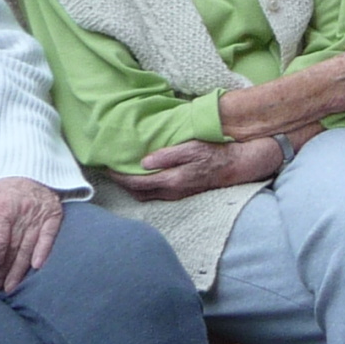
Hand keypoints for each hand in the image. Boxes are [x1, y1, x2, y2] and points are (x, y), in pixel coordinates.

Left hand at [0, 177, 65, 294]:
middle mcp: (22, 211)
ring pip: (29, 246)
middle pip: (14, 247)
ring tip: (12, 284)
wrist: (25, 171)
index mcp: (1, 206)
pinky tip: (36, 266)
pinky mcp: (53, 214)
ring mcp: (40, 213)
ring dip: (20, 268)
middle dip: (5, 269)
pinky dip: (43, 251)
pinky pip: (49, 236)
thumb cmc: (0, 193)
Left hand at [111, 136, 281, 202]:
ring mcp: (177, 196)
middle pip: (138, 193)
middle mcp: (172, 192)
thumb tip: (144, 162)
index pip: (136, 182)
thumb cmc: (215, 153)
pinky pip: (156, 194)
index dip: (119, 176)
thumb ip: (168, 155)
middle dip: (122, 183)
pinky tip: (144, 177)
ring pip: (147, 196)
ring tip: (124, 173)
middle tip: (111, 170)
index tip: (106, 167)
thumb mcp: (192, 148)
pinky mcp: (182, 194)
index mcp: (171, 180)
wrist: (237, 166)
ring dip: (133, 187)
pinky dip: (145, 187)